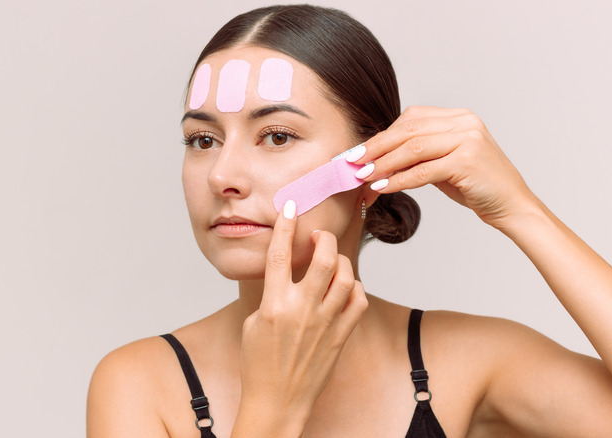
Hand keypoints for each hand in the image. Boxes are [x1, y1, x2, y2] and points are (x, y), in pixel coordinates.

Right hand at [236, 202, 367, 430]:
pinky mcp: (340, 337)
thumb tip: (285, 274)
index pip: (279, 256)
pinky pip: (358, 302)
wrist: (277, 402)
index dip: (285, 226)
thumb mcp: (252, 323)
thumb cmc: (259, 364)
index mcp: (273, 306)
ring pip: (345, 277)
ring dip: (341, 260)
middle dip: (323, 238)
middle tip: (319, 236)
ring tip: (332, 260)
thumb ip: (271, 295)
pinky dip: (355, 288)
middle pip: (322, 259)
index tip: (290, 206)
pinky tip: (345, 287)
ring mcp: (324, 324)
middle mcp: (301, 311)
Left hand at [351, 106, 540, 229]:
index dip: (382, 136)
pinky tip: (382, 187)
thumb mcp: (445, 165)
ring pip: (412, 148)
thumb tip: (376, 161)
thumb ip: (418, 157)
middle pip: (408, 131)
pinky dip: (398, 180)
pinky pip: (423, 170)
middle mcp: (464, 122)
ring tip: (362, 176)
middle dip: (376, 147)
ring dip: (383, 163)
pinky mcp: (467, 161)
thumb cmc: (478, 187)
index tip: (359, 152)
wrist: (513, 206)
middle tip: (352, 162)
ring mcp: (468, 139)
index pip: (410, 119)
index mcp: (459, 117)